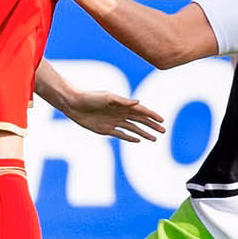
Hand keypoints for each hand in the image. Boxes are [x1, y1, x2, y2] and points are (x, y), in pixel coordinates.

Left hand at [52, 85, 166, 143]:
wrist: (74, 105)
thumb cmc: (90, 98)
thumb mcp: (107, 97)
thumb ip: (123, 101)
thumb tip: (138, 102)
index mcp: (122, 104)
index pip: (141, 110)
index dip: (152, 115)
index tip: (161, 120)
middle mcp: (120, 113)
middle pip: (140, 120)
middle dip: (152, 125)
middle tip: (163, 131)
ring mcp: (114, 122)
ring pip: (133, 129)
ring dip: (144, 133)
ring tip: (155, 138)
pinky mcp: (106, 130)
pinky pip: (121, 135)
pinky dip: (130, 138)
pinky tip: (139, 140)